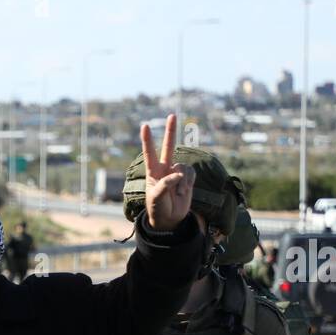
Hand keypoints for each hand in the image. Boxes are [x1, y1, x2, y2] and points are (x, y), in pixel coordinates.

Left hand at [139, 114, 195, 232]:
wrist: (169, 219)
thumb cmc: (158, 208)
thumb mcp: (156, 198)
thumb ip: (165, 184)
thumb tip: (177, 174)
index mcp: (153, 172)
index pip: (149, 153)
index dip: (147, 140)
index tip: (144, 126)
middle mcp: (165, 169)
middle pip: (168, 146)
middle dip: (171, 131)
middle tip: (171, 115)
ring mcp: (177, 172)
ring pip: (183, 168)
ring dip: (182, 182)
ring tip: (177, 194)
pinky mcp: (187, 178)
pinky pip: (191, 174)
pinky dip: (189, 183)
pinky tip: (184, 192)